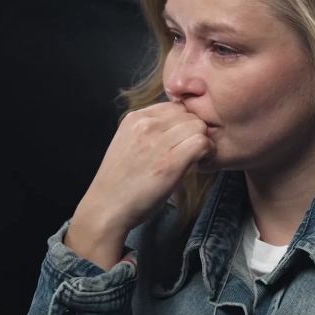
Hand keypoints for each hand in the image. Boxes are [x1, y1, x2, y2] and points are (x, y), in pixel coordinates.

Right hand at [65, 101, 214, 268]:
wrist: (107, 207)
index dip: (184, 123)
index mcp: (135, 118)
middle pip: (189, 114)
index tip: (182, 141)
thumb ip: (150, 132)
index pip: (175, 106)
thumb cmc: (120, 182)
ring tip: (195, 159)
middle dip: (194, 132)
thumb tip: (178, 128)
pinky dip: (207, 153)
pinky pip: (202, 143)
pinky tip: (198, 165)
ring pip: (198, 126)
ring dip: (203, 142)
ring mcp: (157, 141)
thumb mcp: (128, 144)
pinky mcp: (170, 161)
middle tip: (192, 152)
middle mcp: (146, 124)